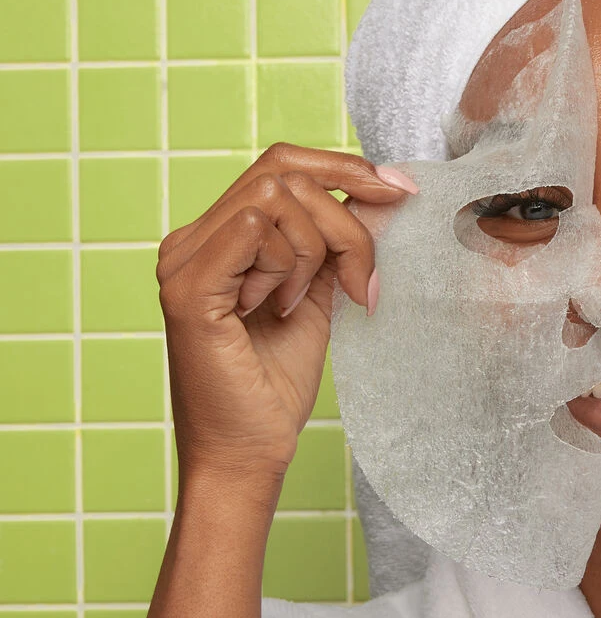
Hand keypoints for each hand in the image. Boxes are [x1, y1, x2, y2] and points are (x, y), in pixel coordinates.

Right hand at [157, 143, 416, 484]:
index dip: (344, 167)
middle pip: (284, 173)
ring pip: (277, 197)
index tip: (400, 192)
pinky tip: (282, 309)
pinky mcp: (189, 287)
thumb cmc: (277, 386)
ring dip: (316, 252)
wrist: (250, 453)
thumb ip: (336, 243)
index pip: (281, 164)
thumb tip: (380, 192)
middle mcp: (192, 240)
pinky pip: (256, 228)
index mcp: (218, 238)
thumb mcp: (321, 295)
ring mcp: (183, 259)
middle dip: (345, 220)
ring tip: (300, 306)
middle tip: (362, 281)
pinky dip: (288, 266)